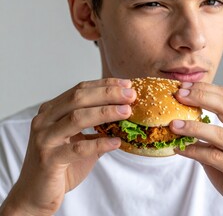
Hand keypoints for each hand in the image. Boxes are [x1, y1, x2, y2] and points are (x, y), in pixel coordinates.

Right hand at [0, 78, 135, 215]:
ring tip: (127, 112)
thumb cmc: (61, 165)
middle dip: (107, 94)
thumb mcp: (80, 140)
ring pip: (77, 118)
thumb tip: (125, 115)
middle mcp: (45, 120)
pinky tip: (116, 142)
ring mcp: (44, 139)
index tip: (126, 84)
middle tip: (130, 94)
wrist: (35, 194)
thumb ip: (97, 129)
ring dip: (106, 112)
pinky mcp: (48, 159)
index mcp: (52, 111)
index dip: (105, 85)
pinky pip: (78, 148)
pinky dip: (100, 144)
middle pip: (78, 98)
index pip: (80, 90)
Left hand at [170, 82, 222, 215]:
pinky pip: (213, 157)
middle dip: (199, 97)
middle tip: (178, 95)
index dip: (204, 88)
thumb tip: (184, 127)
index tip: (183, 87)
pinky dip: (194, 152)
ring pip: (217, 133)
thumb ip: (211, 137)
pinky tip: (179, 149)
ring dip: (192, 127)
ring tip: (173, 125)